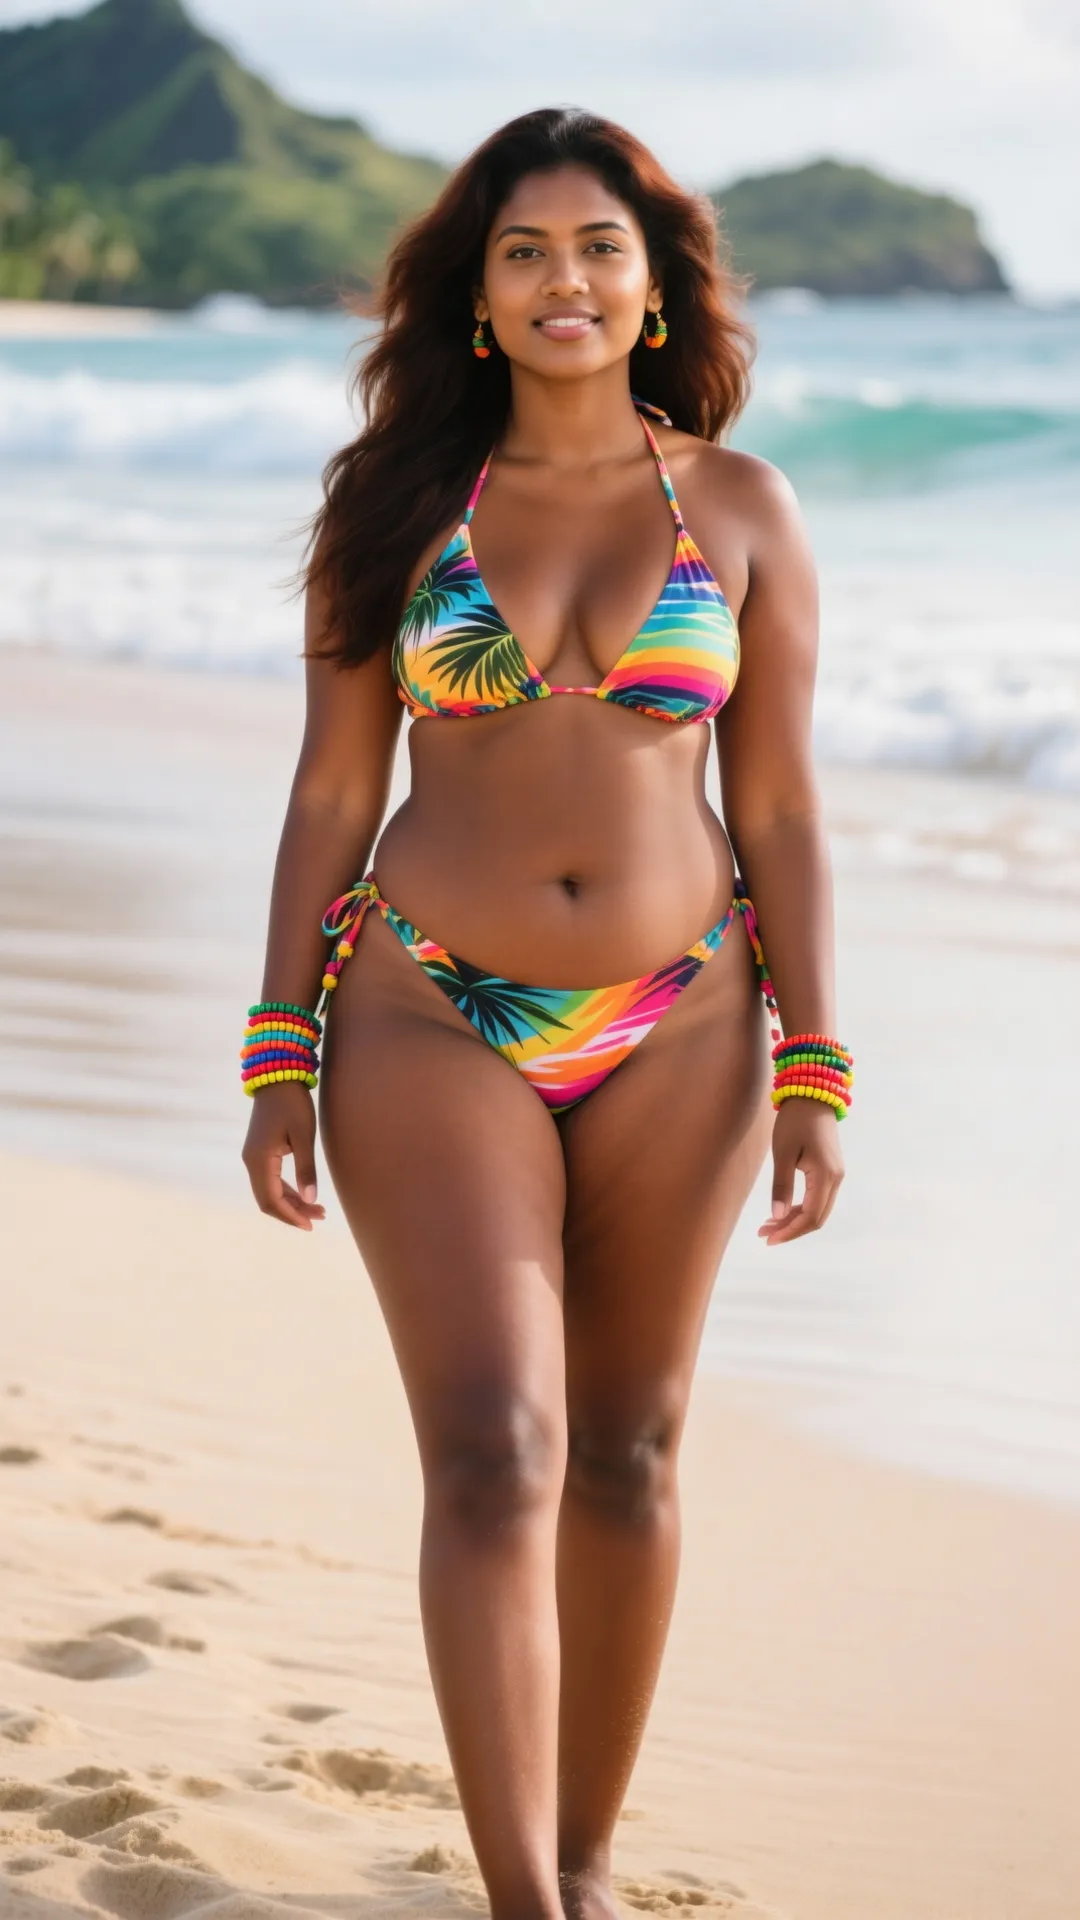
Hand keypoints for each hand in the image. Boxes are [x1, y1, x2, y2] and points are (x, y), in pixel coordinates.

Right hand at [242, 1083, 325, 1230]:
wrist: (278, 1076)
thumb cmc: (293, 1103)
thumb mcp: (304, 1135)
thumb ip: (306, 1168)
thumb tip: (310, 1199)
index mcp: (260, 1160)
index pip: (272, 1199)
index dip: (290, 1215)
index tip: (311, 1225)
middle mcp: (252, 1162)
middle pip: (268, 1200)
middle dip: (292, 1212)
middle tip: (319, 1218)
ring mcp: (254, 1157)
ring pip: (269, 1191)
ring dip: (291, 1202)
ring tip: (318, 1210)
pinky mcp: (260, 1152)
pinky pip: (271, 1179)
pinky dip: (287, 1190)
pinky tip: (304, 1195)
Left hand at [757, 1098, 844, 1246]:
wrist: (812, 1094)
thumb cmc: (795, 1121)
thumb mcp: (783, 1153)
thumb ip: (781, 1186)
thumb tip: (777, 1217)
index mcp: (825, 1176)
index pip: (810, 1217)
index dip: (789, 1231)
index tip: (768, 1238)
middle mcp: (836, 1179)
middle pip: (816, 1218)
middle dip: (790, 1229)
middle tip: (763, 1234)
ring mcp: (835, 1175)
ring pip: (817, 1210)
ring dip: (794, 1220)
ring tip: (767, 1224)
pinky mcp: (830, 1170)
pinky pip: (817, 1198)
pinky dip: (800, 1208)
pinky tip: (781, 1211)